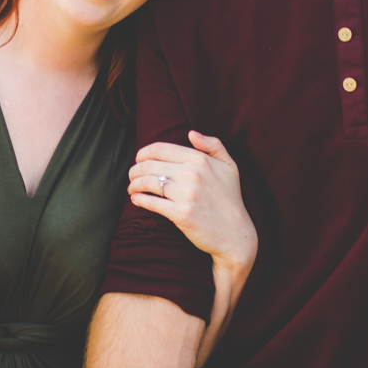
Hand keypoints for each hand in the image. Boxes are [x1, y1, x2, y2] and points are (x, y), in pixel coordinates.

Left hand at [128, 132, 256, 275]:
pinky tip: (136, 199)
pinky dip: (138, 199)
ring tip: (132, 188)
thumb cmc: (231, 199)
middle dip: (135, 170)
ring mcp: (186, 194)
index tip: (138, 160)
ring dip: (134, 184)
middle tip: (132, 176)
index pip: (160, 149)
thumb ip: (213, 145)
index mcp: (200, 160)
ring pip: (147, 182)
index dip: (143, 153)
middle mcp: (192, 174)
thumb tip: (191, 133)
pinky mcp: (181, 214)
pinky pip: (151, 202)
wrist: (236, 234)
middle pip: (149, 165)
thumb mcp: (230, 166)